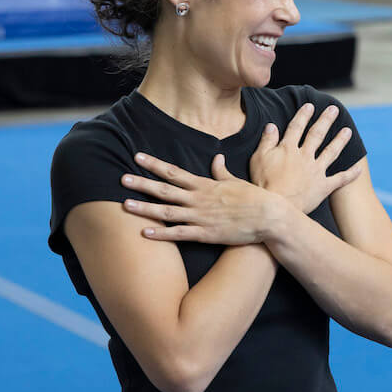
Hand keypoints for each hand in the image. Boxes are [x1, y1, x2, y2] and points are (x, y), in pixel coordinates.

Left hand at [120, 152, 284, 244]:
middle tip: (121, 179)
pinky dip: (162, 234)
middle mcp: (199, 199)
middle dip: (142, 184)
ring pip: (167, 211)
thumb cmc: (255, 198)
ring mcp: (201, 217)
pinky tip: (145, 233)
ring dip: (145, 208)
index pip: (175, 172)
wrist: (269, 217)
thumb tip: (216, 158)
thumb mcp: (237, 181)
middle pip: (165, 190)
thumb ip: (222, 171)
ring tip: (125, 205)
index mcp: (206, 185)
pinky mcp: (206, 234)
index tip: (137, 156)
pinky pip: (179, 234)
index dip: (154, 164)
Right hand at [250, 103, 362, 213]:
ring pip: (331, 152)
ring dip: (340, 140)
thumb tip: (271, 125)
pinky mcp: (323, 186)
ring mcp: (316, 171)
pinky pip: (340, 179)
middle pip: (317, 135)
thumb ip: (267, 141)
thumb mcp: (258, 159)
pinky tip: (359, 168)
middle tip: (334, 110)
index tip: (310, 106)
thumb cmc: (264, 184)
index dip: (303, 115)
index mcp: (289, 149)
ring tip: (348, 131)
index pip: (297, 127)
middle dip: (326, 120)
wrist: (278, 206)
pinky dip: (351, 174)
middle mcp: (305, 156)